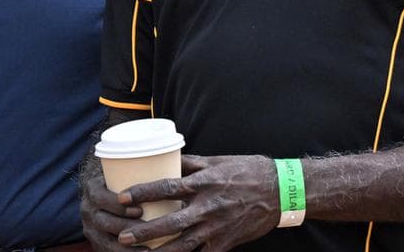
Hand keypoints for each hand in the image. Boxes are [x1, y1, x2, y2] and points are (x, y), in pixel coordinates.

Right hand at [81, 158, 144, 250]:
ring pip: (105, 241)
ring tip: (149, 249)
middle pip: (103, 221)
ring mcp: (90, 228)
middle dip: (126, 227)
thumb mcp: (125, 170)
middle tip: (148, 230)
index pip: (100, 197)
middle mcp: (87, 208)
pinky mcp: (96, 242)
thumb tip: (177, 158)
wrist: (106, 196)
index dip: (118, 206)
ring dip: (127, 248)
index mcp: (93, 188)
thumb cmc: (125, 180)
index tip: (140, 210)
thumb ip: (144, 165)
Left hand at [114, 155, 278, 251]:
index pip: (167, 187)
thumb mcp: (219, 161)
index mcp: (205, 183)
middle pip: (170, 222)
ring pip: (183, 245)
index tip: (122, 197)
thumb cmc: (249, 172)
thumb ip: (192, 163)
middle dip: (144, 231)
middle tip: (122, 236)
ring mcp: (217, 229)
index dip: (143, 192)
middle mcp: (208, 207)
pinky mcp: (225, 244)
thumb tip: (167, 159)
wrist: (282, 192)